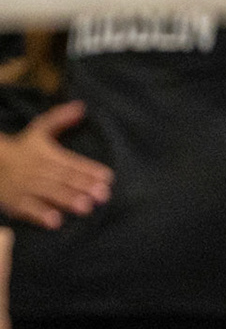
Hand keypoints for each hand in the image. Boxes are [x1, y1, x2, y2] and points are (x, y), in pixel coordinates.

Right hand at [0, 103, 111, 229]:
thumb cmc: (21, 148)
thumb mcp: (38, 130)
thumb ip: (60, 118)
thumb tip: (81, 106)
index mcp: (48, 155)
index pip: (72, 163)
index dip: (89, 170)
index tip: (107, 177)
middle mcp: (39, 171)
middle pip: (63, 179)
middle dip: (83, 187)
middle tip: (102, 195)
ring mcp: (26, 187)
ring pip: (49, 194)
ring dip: (67, 200)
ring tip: (86, 208)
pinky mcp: (14, 202)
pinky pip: (28, 209)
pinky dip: (40, 215)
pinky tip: (55, 222)